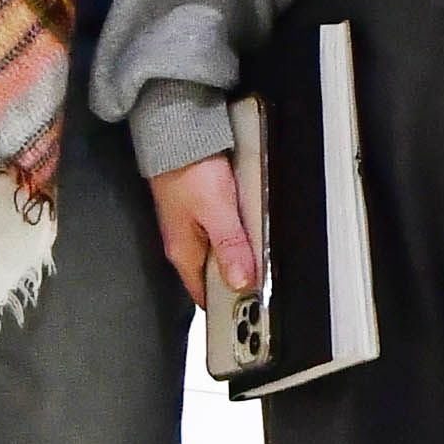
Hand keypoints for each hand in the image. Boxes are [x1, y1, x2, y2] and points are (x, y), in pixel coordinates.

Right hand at [151, 153, 254, 309]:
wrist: (176, 131)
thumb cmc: (190, 169)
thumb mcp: (216, 211)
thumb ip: (230, 246)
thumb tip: (242, 282)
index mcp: (184, 252)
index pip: (204, 293)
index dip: (227, 305)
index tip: (253, 312)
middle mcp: (186, 242)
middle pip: (215, 274)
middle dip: (239, 281)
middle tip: (268, 285)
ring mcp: (193, 224)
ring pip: (221, 251)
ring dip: (242, 256)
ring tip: (267, 260)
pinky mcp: (202, 206)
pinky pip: (224, 230)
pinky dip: (240, 234)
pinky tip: (255, 229)